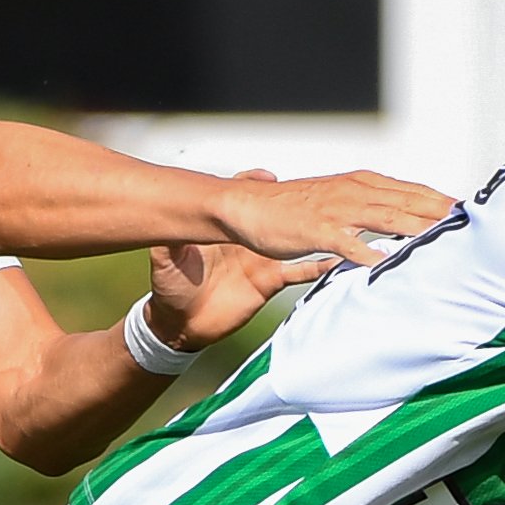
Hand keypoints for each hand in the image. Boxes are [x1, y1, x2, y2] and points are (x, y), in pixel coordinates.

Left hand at [145, 172, 331, 352]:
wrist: (181, 326)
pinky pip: (300, 272)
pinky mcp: (269, 282)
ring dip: (315, 231)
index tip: (266, 177)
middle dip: (296, 202)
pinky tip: (338, 259)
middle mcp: (247, 240)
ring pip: (295, 240)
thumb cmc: (170, 291)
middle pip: (276, 215)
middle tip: (316, 191)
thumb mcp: (165, 261)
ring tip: (339, 220)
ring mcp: (261, 260)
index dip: (254, 184)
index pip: (242, 199)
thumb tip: (164, 220)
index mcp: (223, 230)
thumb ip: (169, 241)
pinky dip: (319, 267)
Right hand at [208, 170, 450, 268]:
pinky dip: (371, 253)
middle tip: (475, 226)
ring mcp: (338, 209)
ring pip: (389, 217)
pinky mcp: (318, 229)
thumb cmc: (294, 210)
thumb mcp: (337, 203)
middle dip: (443, 214)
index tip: (471, 213)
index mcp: (362, 183)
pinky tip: (389, 265)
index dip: (442, 201)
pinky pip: (350, 243)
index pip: (412, 191)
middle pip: (409, 201)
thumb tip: (398, 221)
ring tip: (447, 239)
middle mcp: (355, 191)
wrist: (248, 206)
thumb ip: (368, 211)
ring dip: (420, 227)